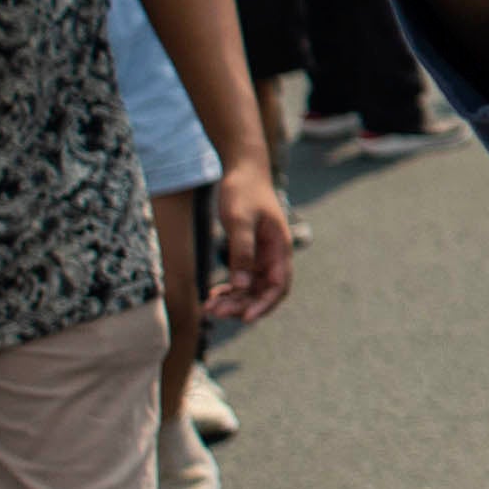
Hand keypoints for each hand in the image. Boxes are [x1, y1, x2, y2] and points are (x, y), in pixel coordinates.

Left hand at [202, 161, 294, 322]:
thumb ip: (241, 251)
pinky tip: (213, 295)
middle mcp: (274, 256)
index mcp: (279, 247)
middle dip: (241, 305)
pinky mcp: (250, 254)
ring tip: (209, 308)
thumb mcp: (239, 220)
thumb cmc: (243, 191)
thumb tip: (241, 285)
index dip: (264, 304)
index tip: (245, 318)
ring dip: (234, 301)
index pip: (279, 286)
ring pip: (252, 289)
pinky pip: (243, 280)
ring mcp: (263, 256)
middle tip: (215, 311)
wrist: (243, 170)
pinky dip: (230, 290)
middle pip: (264, 292)